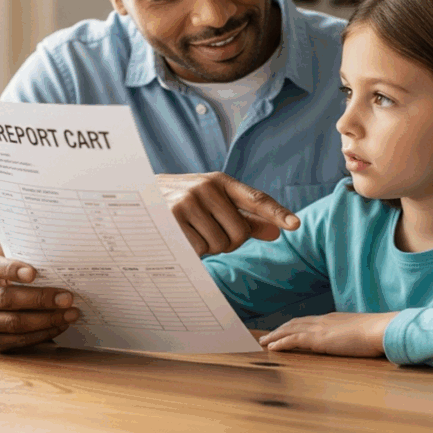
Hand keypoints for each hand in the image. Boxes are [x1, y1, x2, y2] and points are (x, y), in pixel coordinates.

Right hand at [0, 255, 80, 352]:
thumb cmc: (7, 274)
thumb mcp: (9, 261)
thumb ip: (26, 259)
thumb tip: (58, 264)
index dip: (11, 270)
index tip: (34, 273)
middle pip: (5, 298)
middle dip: (40, 299)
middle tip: (67, 298)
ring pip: (13, 323)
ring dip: (46, 320)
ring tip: (70, 314)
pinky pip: (17, 341)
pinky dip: (41, 334)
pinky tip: (59, 326)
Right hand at [157, 172, 299, 255]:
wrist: (137, 195)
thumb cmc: (183, 203)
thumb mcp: (215, 203)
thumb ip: (246, 217)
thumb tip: (277, 231)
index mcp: (221, 182)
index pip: (256, 198)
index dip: (277, 213)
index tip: (295, 225)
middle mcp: (207, 187)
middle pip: (239, 233)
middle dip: (228, 242)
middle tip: (208, 231)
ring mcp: (189, 201)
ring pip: (219, 244)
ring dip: (209, 247)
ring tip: (191, 231)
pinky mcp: (173, 217)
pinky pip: (199, 249)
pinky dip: (193, 250)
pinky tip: (181, 236)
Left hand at [258, 312, 397, 356]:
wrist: (380, 329)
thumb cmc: (377, 333)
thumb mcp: (361, 332)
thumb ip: (353, 334)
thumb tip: (356, 339)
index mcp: (332, 319)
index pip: (307, 321)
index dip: (293, 326)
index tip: (283, 330)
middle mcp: (322, 321)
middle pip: (294, 323)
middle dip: (279, 330)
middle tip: (266, 337)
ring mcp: (319, 329)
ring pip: (289, 330)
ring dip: (274, 336)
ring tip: (263, 343)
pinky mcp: (318, 339)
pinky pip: (293, 340)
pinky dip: (280, 343)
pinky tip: (272, 348)